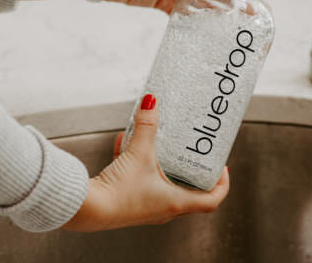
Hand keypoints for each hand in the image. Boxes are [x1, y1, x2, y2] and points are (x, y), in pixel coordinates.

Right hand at [63, 94, 229, 231]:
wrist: (88, 209)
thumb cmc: (118, 193)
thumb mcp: (139, 153)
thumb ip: (146, 126)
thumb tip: (151, 101)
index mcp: (176, 202)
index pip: (212, 200)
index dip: (222, 184)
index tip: (221, 167)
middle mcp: (164, 208)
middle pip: (191, 194)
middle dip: (194, 174)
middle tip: (196, 156)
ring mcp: (147, 207)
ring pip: (164, 186)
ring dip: (165, 167)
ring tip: (163, 146)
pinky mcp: (130, 202)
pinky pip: (140, 181)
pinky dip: (138, 164)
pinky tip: (126, 142)